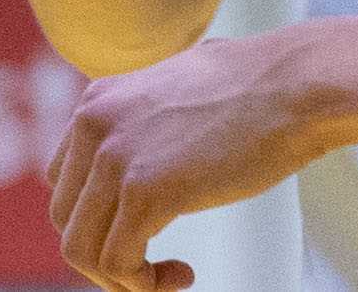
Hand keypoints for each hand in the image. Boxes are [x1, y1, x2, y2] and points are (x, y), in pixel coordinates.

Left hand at [47, 31, 336, 291]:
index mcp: (98, 101)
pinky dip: (144, 285)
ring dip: (121, 278)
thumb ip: (149, 121)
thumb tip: (157, 159)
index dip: (97, 220)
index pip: (63, 180)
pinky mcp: (145, 189)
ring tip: (165, 279)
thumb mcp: (177, 94)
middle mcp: (93, 124)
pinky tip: (183, 274)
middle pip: (64, 218)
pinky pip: (118, 263)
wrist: (294, 85)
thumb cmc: (255, 91)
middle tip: (152, 268)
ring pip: (80, 249)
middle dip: (104, 254)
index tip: (140, 235)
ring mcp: (114, 157)